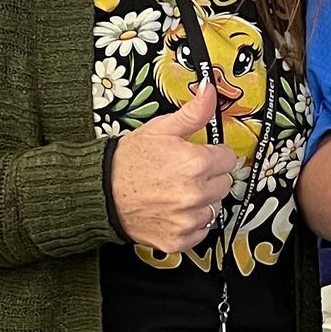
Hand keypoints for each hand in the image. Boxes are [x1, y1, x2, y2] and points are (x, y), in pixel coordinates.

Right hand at [110, 82, 237, 252]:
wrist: (102, 192)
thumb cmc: (129, 161)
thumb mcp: (161, 129)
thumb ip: (193, 113)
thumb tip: (210, 92)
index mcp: (195, 163)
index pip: (228, 159)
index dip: (213, 155)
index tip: (199, 156)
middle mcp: (195, 194)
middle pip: (225, 184)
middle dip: (209, 177)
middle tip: (185, 174)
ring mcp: (187, 219)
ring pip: (215, 208)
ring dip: (202, 201)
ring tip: (177, 192)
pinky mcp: (180, 239)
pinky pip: (202, 230)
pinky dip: (191, 222)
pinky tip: (174, 210)